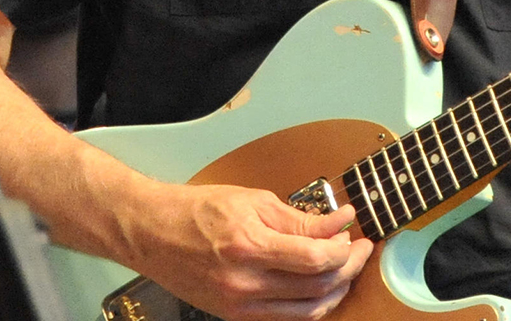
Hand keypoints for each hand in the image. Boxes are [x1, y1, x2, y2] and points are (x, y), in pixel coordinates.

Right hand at [130, 182, 373, 320]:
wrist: (151, 233)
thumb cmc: (196, 211)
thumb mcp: (253, 201)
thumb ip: (299, 219)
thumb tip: (338, 223)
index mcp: (248, 247)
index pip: (315, 258)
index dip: (345, 248)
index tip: (355, 233)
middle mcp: (244, 283)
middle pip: (317, 288)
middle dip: (348, 268)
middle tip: (358, 248)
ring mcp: (239, 306)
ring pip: (307, 311)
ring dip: (335, 290)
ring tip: (344, 268)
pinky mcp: (235, 316)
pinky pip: (286, 318)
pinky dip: (309, 304)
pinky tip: (318, 285)